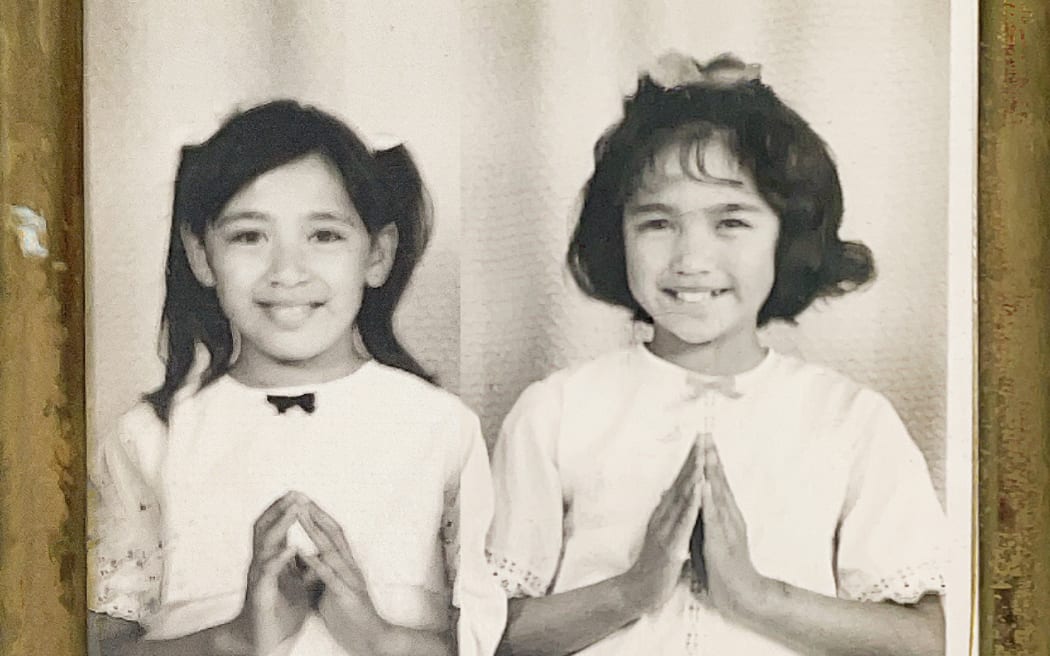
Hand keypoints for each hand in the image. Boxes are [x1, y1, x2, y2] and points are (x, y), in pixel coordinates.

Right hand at [234, 491, 313, 652]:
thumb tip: (321, 551)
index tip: (298, 493)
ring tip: (293, 510)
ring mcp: (259, 577)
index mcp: (271, 560)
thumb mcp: (297, 585)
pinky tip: (290, 548)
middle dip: (279, 509)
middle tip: (294, 493)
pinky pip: (268, 573)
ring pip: (265, 544)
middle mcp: (261, 564)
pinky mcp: (260, 594)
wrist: (264, 640)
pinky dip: (279, 558)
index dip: (283, 510)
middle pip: (264, 528)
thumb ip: (305, 567)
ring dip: (280, 525)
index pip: (274, 527)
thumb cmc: (279, 611)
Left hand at [297, 499, 389, 652]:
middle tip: (300, 496)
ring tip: (300, 513)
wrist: (372, 638)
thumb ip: (323, 573)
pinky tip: (302, 552)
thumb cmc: (350, 616)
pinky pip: (328, 576)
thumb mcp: (334, 589)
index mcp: (345, 565)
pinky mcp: (345, 595)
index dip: (318, 516)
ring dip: (314, 529)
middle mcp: (349, 566)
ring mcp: (348, 579)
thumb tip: (307, 560)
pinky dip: (315, 562)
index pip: (333, 534)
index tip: (302, 501)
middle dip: (316, 514)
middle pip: (333, 533)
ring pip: (330, 548)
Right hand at [620, 440, 702, 614]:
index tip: (700, 441)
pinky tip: (699, 489)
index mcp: (664, 514)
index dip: (690, 461)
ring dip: (692, 475)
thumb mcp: (660, 533)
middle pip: (680, 483)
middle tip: (702, 437)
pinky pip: (684, 521)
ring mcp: (666, 529)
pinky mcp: (671, 543)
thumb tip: (668, 491)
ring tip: (703, 455)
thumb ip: (666, 512)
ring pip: (682, 497)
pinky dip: (692, 503)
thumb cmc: (653, 564)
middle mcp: (664, 516)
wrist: (638, 590)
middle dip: (693, 460)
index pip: (679, 483)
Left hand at [698, 435, 769, 618]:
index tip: (704, 440)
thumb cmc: (725, 566)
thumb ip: (706, 516)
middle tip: (706, 434)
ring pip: (718, 495)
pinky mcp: (720, 542)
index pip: (717, 482)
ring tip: (706, 450)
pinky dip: (708, 500)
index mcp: (725, 515)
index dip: (711, 460)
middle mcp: (728, 517)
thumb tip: (697, 497)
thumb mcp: (712, 535)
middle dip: (712, 457)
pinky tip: (704, 485)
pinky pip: (713, 518)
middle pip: (719, 482)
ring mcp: (726, 528)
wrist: (742, 593)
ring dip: (712, 472)